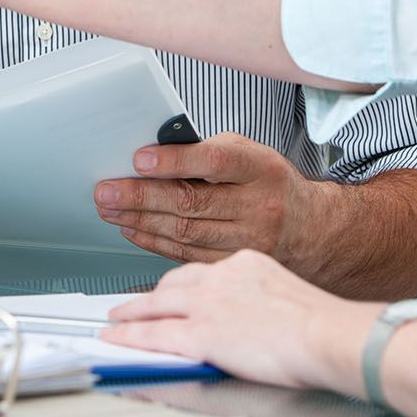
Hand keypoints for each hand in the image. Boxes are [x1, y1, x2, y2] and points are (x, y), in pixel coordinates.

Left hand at [95, 133, 320, 265]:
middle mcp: (257, 207)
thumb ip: (208, 152)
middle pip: (191, 202)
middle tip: (106, 191)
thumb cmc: (270, 183)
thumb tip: (155, 156)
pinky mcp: (234, 265)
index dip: (174, 161)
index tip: (139, 159)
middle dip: (140, 196)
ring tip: (111, 209)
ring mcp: (247, 241)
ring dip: (139, 220)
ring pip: (184, 232)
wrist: (310, 229)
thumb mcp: (250, 154)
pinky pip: (185, 255)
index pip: (214, 162)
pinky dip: (153, 241)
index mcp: (260, 170)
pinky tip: (133, 229)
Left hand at [101, 250, 376, 391]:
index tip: (172, 285)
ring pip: (158, 303)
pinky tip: (116, 337)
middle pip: (174, 280)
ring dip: (132, 311)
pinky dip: (130, 335)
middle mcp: (222, 276)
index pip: (202, 267)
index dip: (181, 279)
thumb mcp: (289, 289)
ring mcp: (209, 304)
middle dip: (150, 293)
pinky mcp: (202, 333)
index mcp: (245, 262)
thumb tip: (259, 312)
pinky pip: (154, 333)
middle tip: (132, 300)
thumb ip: (264, 294)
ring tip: (116, 317)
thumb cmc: (321, 320)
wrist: (325, 333)